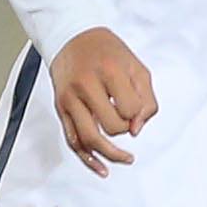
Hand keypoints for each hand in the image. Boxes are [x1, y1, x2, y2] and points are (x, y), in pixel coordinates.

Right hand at [50, 27, 158, 173]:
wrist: (72, 37)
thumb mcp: (136, 67)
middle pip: (111, 126)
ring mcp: (69, 99)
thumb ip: (146, 99)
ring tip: (126, 158)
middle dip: (124, 128)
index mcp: (108, 72)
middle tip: (125, 118)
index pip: (129, 110)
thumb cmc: (108, 53)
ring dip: (110, 154)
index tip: (135, 107)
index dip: (137, 114)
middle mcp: (86, 86)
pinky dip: (87, 159)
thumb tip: (136, 130)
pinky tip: (102, 169)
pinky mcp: (60, 109)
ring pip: (90, 139)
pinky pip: (73, 141)